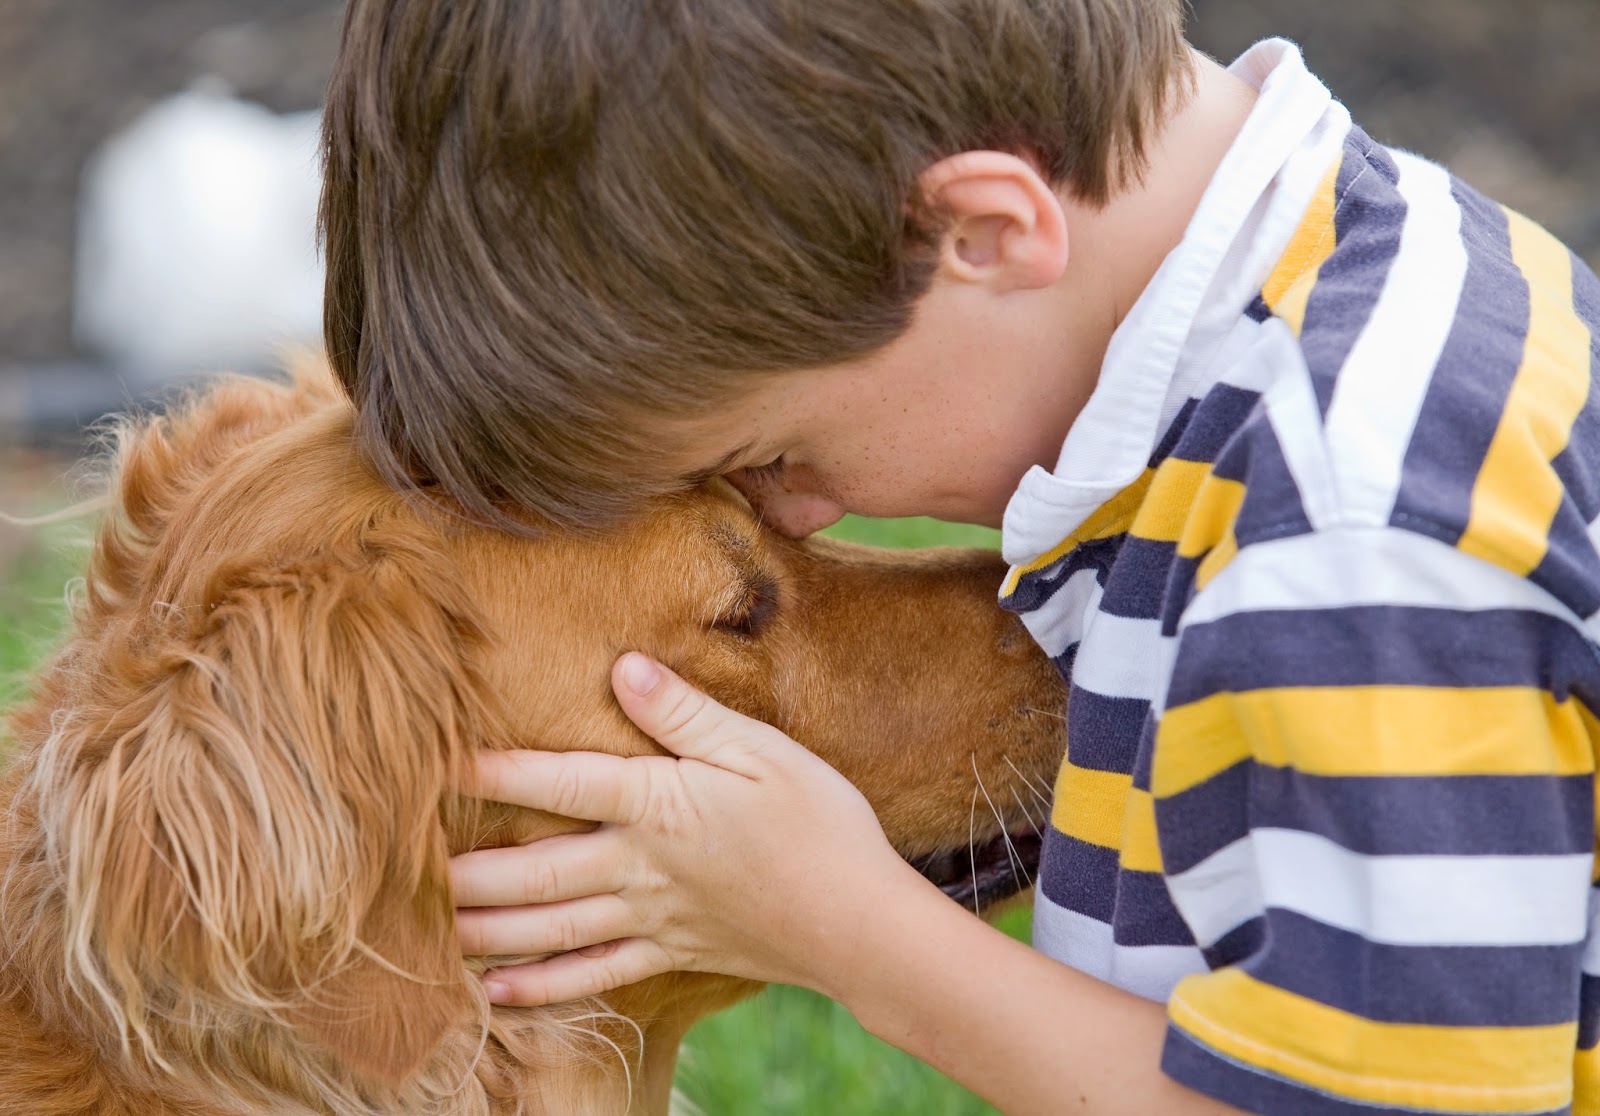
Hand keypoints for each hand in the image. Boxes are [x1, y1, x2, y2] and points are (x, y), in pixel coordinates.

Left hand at [449, 652, 923, 1005]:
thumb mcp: (760, 750)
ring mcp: (652, 917)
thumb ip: (686, 713)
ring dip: (485, 930)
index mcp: (658, 803)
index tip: (433, 758)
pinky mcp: (670, 953)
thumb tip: (621, 666)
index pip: (559, 779)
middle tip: (401, 867)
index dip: (494, 767)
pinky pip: (593, 976)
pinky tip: (496, 993)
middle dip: (465, 870)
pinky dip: (541, 988)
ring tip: (428, 930)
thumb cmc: (820, 823)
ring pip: (550, 927)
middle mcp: (640, 865)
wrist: (862, 922)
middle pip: (534, 869)